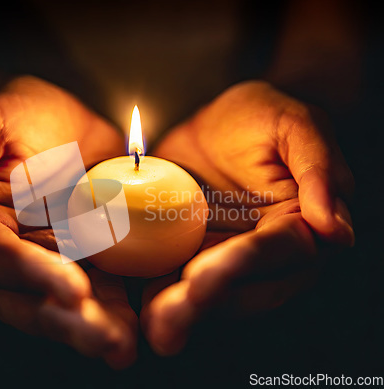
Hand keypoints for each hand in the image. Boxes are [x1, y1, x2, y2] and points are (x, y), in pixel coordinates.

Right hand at [0, 75, 136, 368]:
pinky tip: (143, 324)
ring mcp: (53, 261)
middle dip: (69, 324)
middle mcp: (13, 256)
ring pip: (67, 306)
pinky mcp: (88, 258)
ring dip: (97, 329)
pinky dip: (120, 308)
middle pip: (32, 301)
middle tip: (110, 342)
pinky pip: (103, 287)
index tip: (73, 290)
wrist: (61, 118)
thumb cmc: (15, 113)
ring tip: (126, 346)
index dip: (33, 276)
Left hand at [141, 80, 354, 354]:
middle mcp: (267, 257)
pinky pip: (178, 281)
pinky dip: (158, 296)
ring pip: (210, 297)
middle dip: (203, 305)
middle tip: (166, 319)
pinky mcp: (193, 258)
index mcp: (298, 227)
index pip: (274, 254)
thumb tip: (335, 231)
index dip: (239, 267)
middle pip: (243, 290)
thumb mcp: (292, 124)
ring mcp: (226, 260)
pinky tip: (136, 309)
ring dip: (180, 315)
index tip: (199, 281)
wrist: (215, 126)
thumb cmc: (260, 118)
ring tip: (152, 327)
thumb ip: (318, 167)